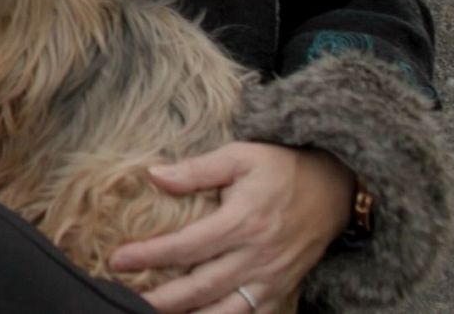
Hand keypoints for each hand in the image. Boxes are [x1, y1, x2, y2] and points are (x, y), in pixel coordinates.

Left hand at [108, 142, 352, 312]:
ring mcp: (271, 277)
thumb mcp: (239, 156)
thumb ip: (196, 170)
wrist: (335, 187)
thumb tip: (155, 175)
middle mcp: (256, 256)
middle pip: (201, 287)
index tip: (118, 260)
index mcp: (242, 222)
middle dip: (162, 298)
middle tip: (125, 300)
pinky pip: (250, 313)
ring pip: (225, 310)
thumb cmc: (281, 167)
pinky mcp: (281, 288)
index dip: (150, 256)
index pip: (186, 246)